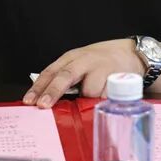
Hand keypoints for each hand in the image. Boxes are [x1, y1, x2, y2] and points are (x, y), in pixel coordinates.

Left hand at [23, 39, 143, 107]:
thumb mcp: (80, 63)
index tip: (29, 101)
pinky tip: (107, 95)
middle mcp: (85, 60)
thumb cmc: (101, 63)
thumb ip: (66, 78)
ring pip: (88, 91)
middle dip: (53, 92)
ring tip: (94, 97)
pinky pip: (105, 96)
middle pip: (65, 75)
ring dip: (87, 99)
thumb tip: (46, 102)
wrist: (131, 54)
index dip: (39, 87)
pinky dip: (103, 100)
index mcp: (72, 57)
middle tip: (43, 106)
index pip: (51, 71)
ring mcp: (101, 68)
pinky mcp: (116, 77)